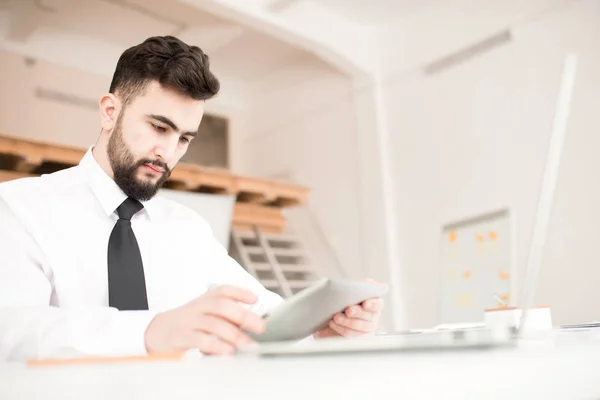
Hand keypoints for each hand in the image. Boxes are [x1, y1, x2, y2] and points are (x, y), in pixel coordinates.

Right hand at [144, 285, 265, 354]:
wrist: (156, 331)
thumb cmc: (188, 322)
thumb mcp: (205, 312)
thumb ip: (226, 316)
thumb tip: (253, 322)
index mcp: (206, 299)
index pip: (223, 290)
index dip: (240, 292)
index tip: (255, 299)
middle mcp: (198, 307)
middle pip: (221, 305)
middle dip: (243, 315)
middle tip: (261, 327)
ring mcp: (189, 321)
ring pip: (212, 323)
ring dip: (234, 334)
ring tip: (249, 344)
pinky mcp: (181, 337)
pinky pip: (199, 340)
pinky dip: (216, 345)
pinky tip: (228, 351)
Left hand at [314, 280, 385, 338]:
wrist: (332, 310)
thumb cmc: (345, 297)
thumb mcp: (353, 288)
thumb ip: (363, 286)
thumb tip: (378, 285)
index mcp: (375, 303)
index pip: (378, 304)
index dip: (372, 304)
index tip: (365, 304)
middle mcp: (373, 317)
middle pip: (368, 317)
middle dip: (357, 313)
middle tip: (348, 310)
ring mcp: (366, 329)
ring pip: (359, 329)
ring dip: (346, 323)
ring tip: (335, 318)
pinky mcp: (356, 338)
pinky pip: (350, 337)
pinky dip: (339, 330)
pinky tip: (332, 324)